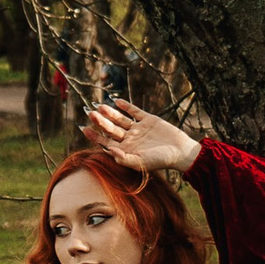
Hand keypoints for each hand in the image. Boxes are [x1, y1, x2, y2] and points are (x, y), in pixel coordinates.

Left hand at [83, 98, 200, 172]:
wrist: (181, 151)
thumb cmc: (160, 160)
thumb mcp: (140, 162)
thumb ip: (124, 158)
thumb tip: (109, 150)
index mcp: (126, 149)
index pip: (106, 142)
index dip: (94, 136)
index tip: (84, 129)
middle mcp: (130, 139)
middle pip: (111, 128)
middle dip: (100, 121)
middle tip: (90, 113)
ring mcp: (138, 129)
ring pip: (120, 119)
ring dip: (110, 113)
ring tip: (99, 106)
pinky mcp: (148, 120)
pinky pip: (134, 111)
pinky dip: (126, 106)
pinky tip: (116, 101)